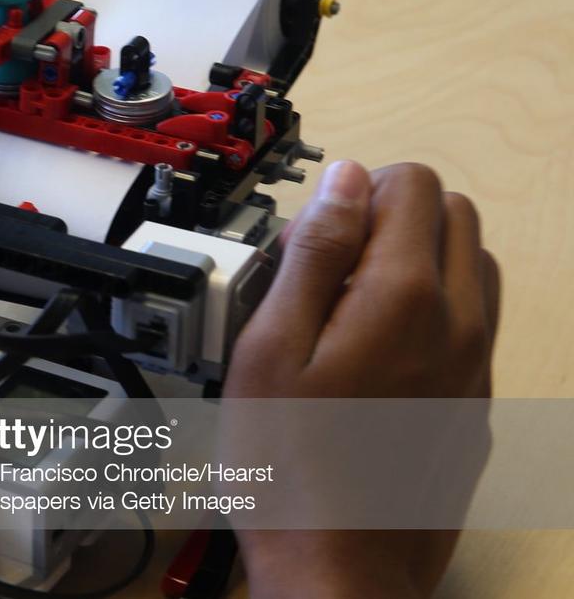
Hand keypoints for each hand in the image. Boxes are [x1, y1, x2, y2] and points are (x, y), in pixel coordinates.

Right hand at [224, 161, 500, 596]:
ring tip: (347, 309)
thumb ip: (311, 256)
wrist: (339, 568)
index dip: (354, 192)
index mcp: (403, 298)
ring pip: (472, 266)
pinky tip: (369, 361)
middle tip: (327, 266)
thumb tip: (343, 184)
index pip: (412, 183)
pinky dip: (429, 314)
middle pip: (453, 213)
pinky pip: (470, 325)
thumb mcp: (268, 350)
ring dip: (417, 261)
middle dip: (390, 217)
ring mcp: (475, 364)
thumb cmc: (290, 473)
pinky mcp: (475, 401)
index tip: (314, 235)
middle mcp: (458, 323)